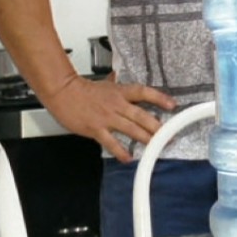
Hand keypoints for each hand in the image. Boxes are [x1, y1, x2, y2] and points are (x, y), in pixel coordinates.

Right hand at [39, 72, 176, 162]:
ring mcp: (107, 118)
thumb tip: (121, 77)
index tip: (173, 105)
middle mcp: (117, 105)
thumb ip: (118, 84)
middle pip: (141, 116)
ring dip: (145, 139)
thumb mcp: (106, 83)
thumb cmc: (83, 89)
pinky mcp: (96, 129)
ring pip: (131, 129)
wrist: (63, 93)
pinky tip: (129, 158)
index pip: (144, 93)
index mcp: (121, 92)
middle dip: (157, 127)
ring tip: (156, 147)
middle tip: (169, 135)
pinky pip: (111, 142)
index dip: (160, 98)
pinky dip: (121, 151)